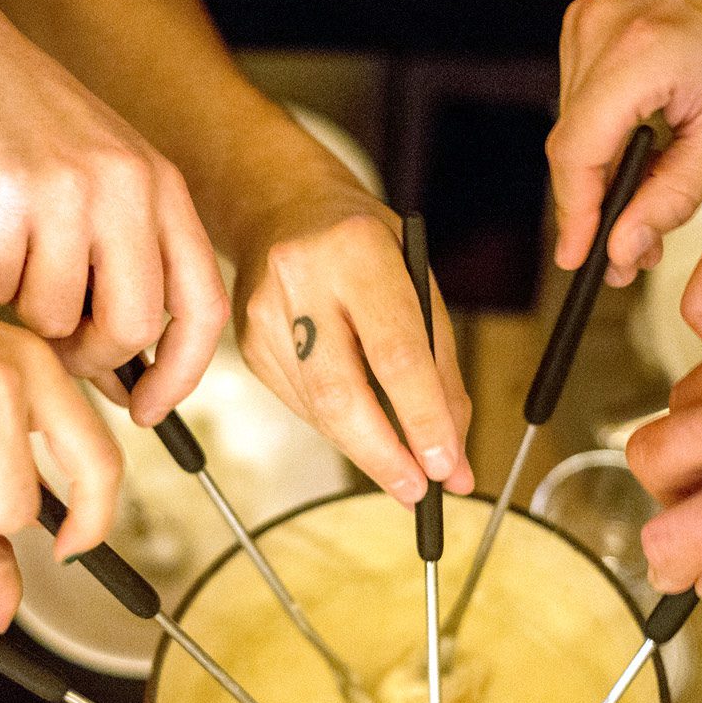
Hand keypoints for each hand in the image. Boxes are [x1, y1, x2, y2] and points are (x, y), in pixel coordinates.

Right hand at [0, 0, 228, 423]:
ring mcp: (67, 187)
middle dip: (90, 359)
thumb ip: (126, 267)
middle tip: (55, 346)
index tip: (151, 413)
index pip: (202, 307)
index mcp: (164, 189)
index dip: (181, 374)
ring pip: (55, 316)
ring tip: (7, 257)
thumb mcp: (101, 181)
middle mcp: (128, 186)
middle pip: (132, 327)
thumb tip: (130, 382)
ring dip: (22, 310)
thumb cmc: (21, 130)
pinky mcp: (3, 191)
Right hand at [234, 195, 473, 504]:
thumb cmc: (364, 246)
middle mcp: (301, 279)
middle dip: (384, 455)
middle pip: (341, 393)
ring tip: (402, 469)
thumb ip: (439, 367)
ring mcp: (263, 315)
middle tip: (419, 492)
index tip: (446, 468)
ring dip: (366, 450)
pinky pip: (302, 407)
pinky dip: (339, 428)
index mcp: (356, 251)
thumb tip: (453, 458)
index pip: (395, 352)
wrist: (283, 211)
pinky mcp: (248, 347)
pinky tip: (361, 426)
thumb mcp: (418, 281)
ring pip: (319, 411)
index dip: (422, 419)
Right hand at [549, 0, 701, 284]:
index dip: (573, 215)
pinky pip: (579, 100)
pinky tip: (634, 150)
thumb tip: (625, 246)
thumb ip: (673, 195)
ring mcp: (583, 23)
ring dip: (598, 172)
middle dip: (592, 206)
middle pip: (567, 147)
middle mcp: (597, 33)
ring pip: (570, 127)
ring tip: (639, 203)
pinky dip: (601, 135)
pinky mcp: (582, 23)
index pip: (576, 155)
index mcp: (637, 54)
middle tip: (626, 251)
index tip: (578, 259)